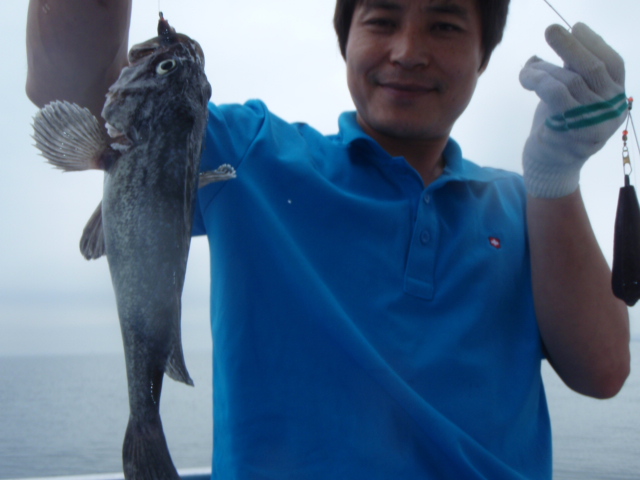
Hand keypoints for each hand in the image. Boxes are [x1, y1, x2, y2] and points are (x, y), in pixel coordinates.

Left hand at [520, 23, 626, 197]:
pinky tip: (525, 77)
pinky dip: (538, 79)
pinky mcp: (571, 131)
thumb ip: (567, 76)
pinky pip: (555, 93)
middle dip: (570, 45)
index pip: (614, 64)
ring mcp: (593, 122)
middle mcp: (611, 110)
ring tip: (528, 69)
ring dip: (544, 70)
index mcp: (616, 100)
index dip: (595, 43)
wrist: (548, 168)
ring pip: (569, 80)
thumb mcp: (568, 98)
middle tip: (551, 29)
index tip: (577, 26)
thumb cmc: (557, 128)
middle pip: (593, 68)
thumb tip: (538, 54)